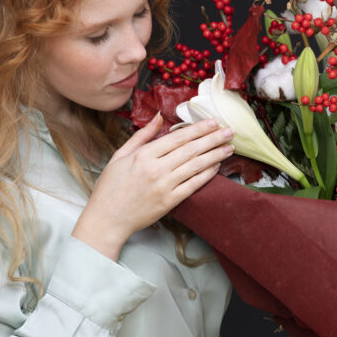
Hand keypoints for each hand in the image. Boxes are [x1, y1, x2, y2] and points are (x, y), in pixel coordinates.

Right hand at [71, 113, 233, 260]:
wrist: (107, 219)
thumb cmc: (110, 187)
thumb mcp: (120, 155)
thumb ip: (142, 135)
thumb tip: (158, 116)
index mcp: (143, 156)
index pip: (177, 137)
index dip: (197, 129)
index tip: (213, 122)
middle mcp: (156, 169)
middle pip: (191, 150)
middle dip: (213, 139)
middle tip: (229, 131)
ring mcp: (164, 186)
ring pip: (196, 166)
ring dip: (215, 155)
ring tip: (229, 147)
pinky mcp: (170, 202)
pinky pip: (193, 185)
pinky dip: (207, 174)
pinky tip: (217, 166)